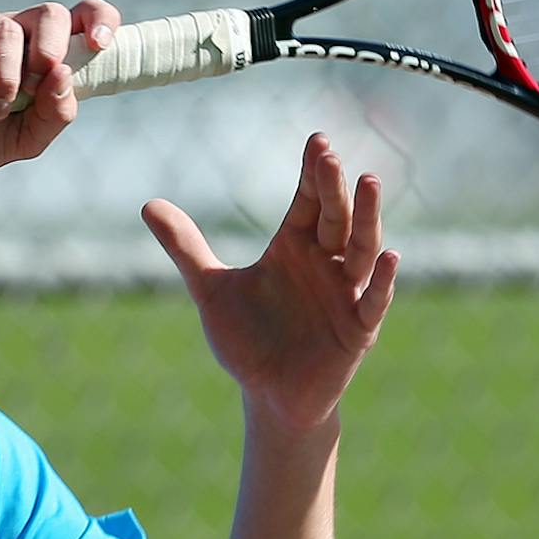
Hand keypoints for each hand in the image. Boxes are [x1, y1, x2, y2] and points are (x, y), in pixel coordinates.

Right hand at [0, 0, 121, 178]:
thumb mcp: (26, 139)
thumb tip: (65, 75)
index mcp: (41, 53)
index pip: (82, 17)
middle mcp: (14, 31)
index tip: (101, 45)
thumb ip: (55, 113)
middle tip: (32, 89)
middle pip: (52, 13)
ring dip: (7, 78)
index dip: (99, 20)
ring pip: (11, 30)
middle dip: (50, 51)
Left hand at [144, 133, 398, 431]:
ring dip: (368, 218)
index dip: (312, 173)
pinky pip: (374, 300)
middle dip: (334, 187)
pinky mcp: (358, 330)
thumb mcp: (211, 291)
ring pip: (361, 249)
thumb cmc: (247, 341)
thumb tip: (147, 205)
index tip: (317, 140)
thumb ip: (186, 248)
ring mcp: (345, 295)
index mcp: (294, 247)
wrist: (268, 397)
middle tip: (330, 156)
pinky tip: (390, 257)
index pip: (308, 202)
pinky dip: (382, 280)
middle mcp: (324, 263)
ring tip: (370, 183)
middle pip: (335, 217)